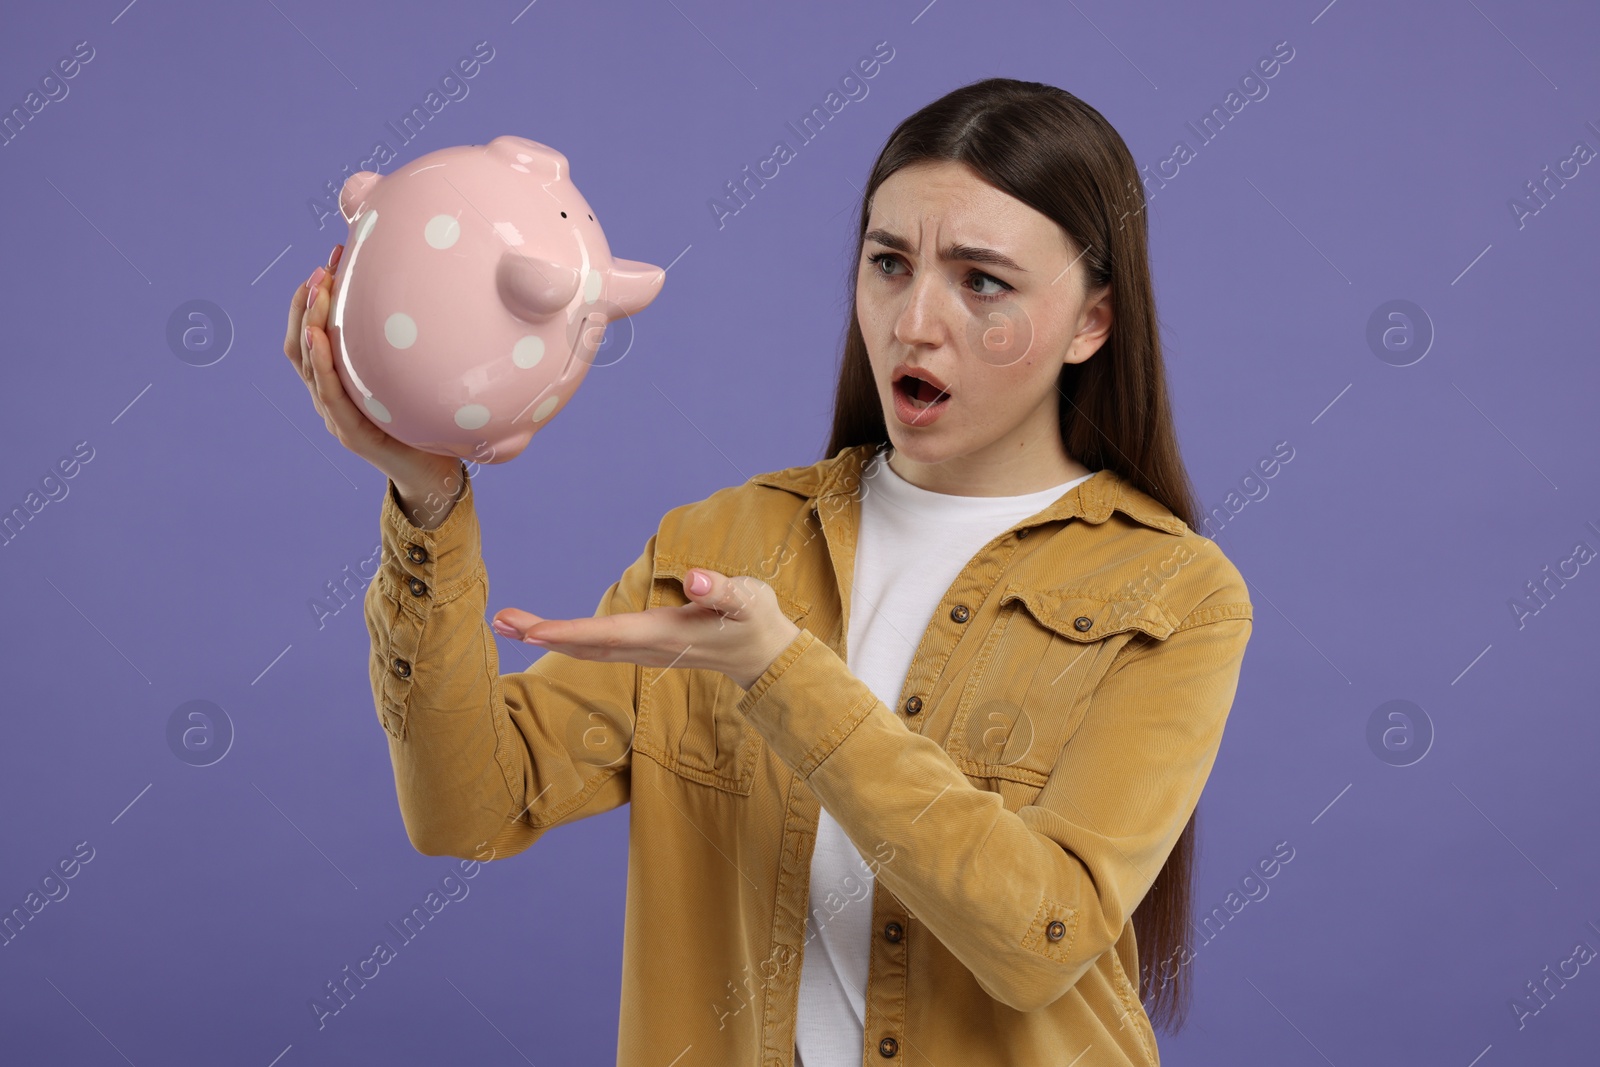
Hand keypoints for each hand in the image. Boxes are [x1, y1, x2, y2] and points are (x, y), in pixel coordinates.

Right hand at [282, 243, 459, 491]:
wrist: (438, 477)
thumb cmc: (426, 424)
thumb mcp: (409, 377)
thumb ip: (400, 348)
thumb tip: (420, 298)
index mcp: (339, 384)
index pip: (311, 336)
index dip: (311, 300)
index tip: (328, 263)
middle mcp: (330, 398)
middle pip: (300, 345)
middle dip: (305, 303)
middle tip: (321, 269)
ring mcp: (336, 417)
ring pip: (309, 365)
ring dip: (309, 322)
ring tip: (316, 290)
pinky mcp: (352, 434)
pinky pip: (331, 393)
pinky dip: (321, 362)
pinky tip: (319, 336)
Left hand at [491, 568, 802, 690]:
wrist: (764, 655)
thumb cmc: (756, 621)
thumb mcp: (747, 599)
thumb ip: (721, 589)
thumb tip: (694, 577)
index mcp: (662, 635)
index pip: (606, 634)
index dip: (568, 632)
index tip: (532, 629)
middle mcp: (645, 648)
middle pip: (584, 645)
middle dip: (541, 634)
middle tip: (499, 620)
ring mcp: (643, 651)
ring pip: (586, 648)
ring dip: (546, 637)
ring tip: (507, 623)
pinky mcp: (644, 647)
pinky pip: (596, 647)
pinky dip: (566, 639)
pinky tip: (546, 631)